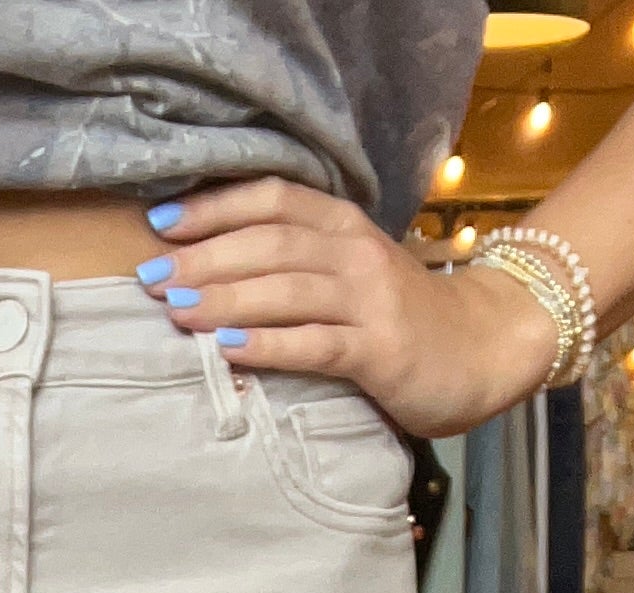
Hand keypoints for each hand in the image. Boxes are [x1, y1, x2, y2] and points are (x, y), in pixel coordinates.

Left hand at [139, 180, 569, 435]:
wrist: (483, 348)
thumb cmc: (400, 316)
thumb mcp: (349, 272)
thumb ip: (295, 264)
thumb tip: (208, 271)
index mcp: (343, 225)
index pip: (272, 199)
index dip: (214, 208)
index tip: (159, 224)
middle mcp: (354, 253)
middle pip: (270, 243)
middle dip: (203, 259)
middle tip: (150, 279)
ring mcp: (369, 300)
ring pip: (287, 289)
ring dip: (225, 299)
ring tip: (175, 311)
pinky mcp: (380, 351)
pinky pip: (316, 344)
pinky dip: (269, 345)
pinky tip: (229, 350)